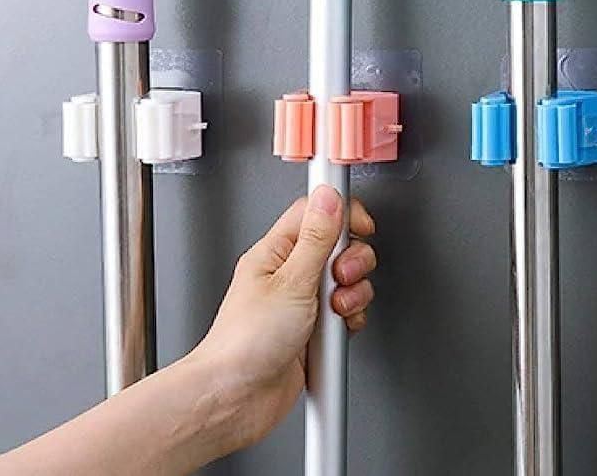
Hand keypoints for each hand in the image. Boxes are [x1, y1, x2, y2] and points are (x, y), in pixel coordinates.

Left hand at [187, 186, 376, 454]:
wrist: (235, 400)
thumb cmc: (244, 343)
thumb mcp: (291, 282)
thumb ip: (316, 238)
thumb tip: (328, 196)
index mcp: (275, 251)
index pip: (315, 212)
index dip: (343, 214)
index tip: (361, 225)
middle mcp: (289, 274)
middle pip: (338, 246)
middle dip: (352, 260)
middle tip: (342, 275)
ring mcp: (302, 303)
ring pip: (346, 281)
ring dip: (352, 293)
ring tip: (335, 308)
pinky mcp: (313, 331)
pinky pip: (345, 312)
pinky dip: (349, 320)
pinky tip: (336, 330)